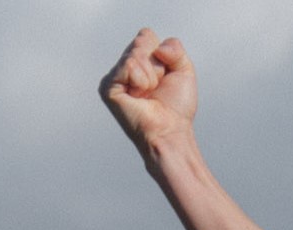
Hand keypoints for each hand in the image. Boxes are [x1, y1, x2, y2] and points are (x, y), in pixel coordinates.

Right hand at [101, 28, 196, 152]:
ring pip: (136, 52)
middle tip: (155, 88)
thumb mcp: (184, 68)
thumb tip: (157, 49)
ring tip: (148, 94)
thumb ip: (174, 47)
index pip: (146, 35)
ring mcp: (114, 76)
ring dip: (151, 75)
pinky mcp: (108, 87)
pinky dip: (142, 80)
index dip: (162, 54)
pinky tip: (139, 96)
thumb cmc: (176, 107)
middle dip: (157, 64)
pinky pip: (129, 64)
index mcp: (138, 61)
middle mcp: (124, 67)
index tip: (164, 78)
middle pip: (141, 40)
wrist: (170, 130)